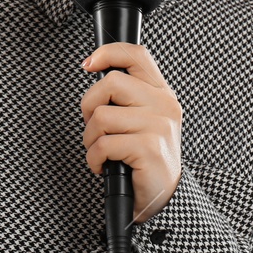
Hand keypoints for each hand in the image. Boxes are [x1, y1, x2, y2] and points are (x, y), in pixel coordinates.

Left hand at [80, 42, 183, 223]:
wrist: (163, 199)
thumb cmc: (145, 160)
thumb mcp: (141, 120)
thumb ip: (126, 96)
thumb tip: (93, 70)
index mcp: (161, 93)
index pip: (135, 55)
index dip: (107, 53)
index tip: (89, 65)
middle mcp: (164, 105)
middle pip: (110, 83)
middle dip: (89, 107)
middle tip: (95, 128)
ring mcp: (158, 126)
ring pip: (101, 116)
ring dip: (90, 139)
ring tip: (102, 151)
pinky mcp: (149, 148)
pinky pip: (103, 144)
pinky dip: (94, 158)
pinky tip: (103, 165)